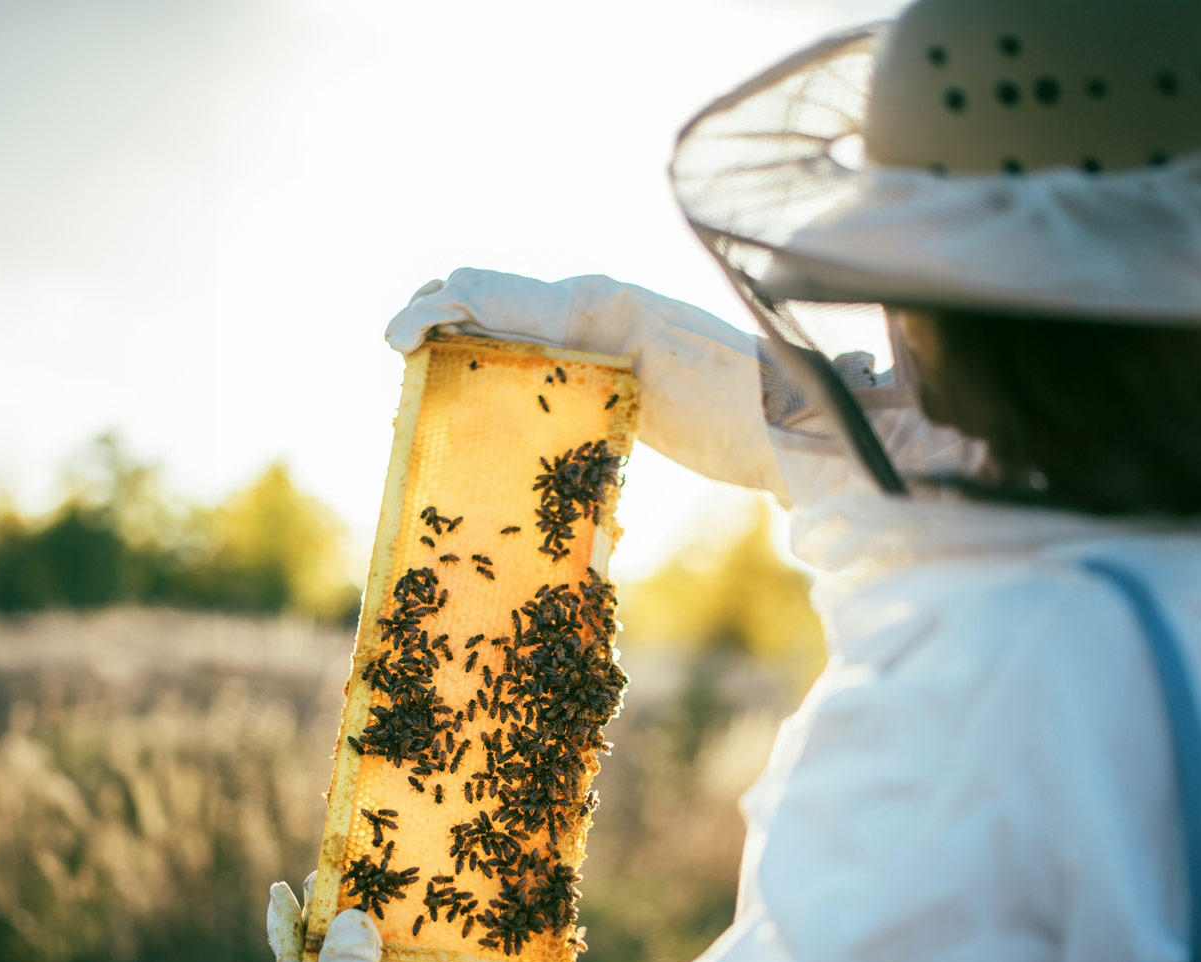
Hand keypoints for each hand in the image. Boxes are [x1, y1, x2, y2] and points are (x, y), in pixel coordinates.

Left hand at [267, 878, 449, 961]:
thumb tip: (350, 918)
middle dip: (320, 915)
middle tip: (321, 877)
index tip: (278, 890)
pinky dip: (382, 934)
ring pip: (356, 952)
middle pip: (323, 954)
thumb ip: (338, 959)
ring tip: (351, 882)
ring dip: (351, 919)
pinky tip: (382, 910)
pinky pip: (387, 958)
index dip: (284, 926)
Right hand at [383, 269, 789, 499]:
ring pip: (510, 338)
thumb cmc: (739, 398)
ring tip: (424, 382)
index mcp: (593, 300)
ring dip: (463, 350)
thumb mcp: (645, 345)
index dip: (432, 309)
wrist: (805, 433)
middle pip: (491, 306)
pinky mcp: (619, 387)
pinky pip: (541, 371)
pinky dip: (500, 378)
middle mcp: (595, 313)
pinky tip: (485, 410)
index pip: (489, 290)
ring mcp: (606, 349)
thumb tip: (467, 294)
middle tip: (400, 361)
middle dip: (436, 324)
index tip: (395, 344)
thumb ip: (567, 314)